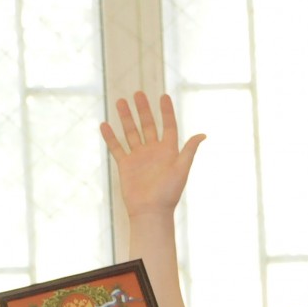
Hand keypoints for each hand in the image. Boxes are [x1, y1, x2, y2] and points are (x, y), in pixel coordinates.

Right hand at [101, 91, 204, 219]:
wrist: (150, 212)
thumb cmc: (168, 194)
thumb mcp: (181, 170)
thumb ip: (189, 151)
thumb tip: (203, 134)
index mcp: (169, 151)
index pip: (168, 126)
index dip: (166, 112)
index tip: (163, 96)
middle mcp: (153, 151)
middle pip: (148, 125)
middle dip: (143, 109)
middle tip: (138, 93)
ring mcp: (139, 157)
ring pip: (131, 132)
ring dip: (126, 118)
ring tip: (120, 102)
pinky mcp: (126, 165)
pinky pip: (117, 148)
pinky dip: (110, 137)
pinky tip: (104, 124)